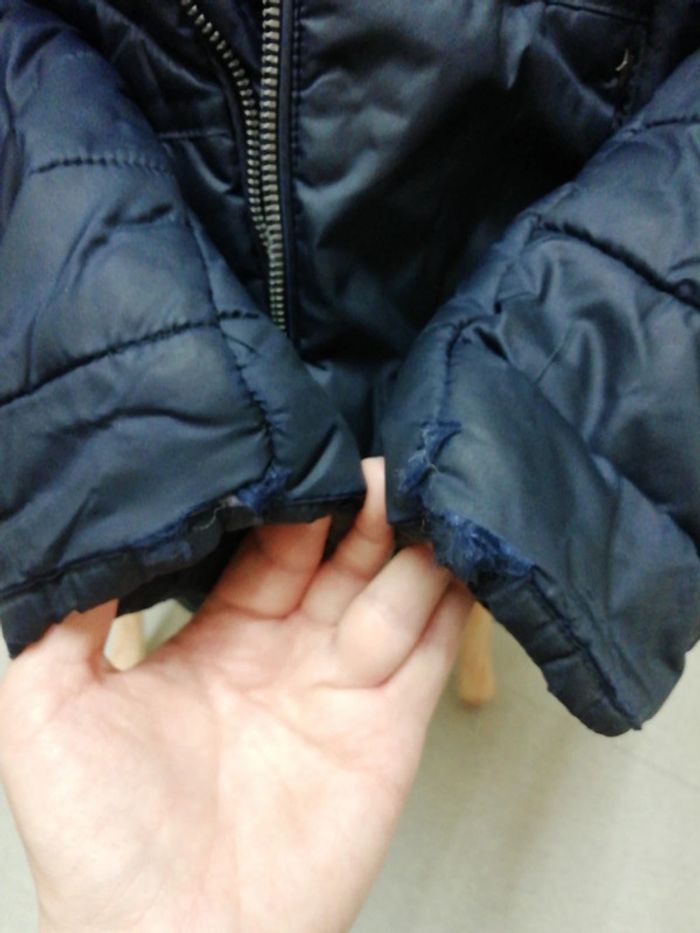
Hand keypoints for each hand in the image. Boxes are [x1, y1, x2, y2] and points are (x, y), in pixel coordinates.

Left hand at [0, 459, 471, 932]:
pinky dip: (453, 600)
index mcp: (218, 638)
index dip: (285, 502)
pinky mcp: (390, 727)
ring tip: (420, 487)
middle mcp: (286, 653)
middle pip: (338, 556)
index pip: (265, 546)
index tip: (300, 457)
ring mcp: (342, 687)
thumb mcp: (48, 712)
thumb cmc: (101, 841)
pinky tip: (463, 550)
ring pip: (392, 589)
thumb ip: (65, 622)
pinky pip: (431, 648)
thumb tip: (89, 536)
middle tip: (370, 464)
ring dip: (409, 540)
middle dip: (356, 507)